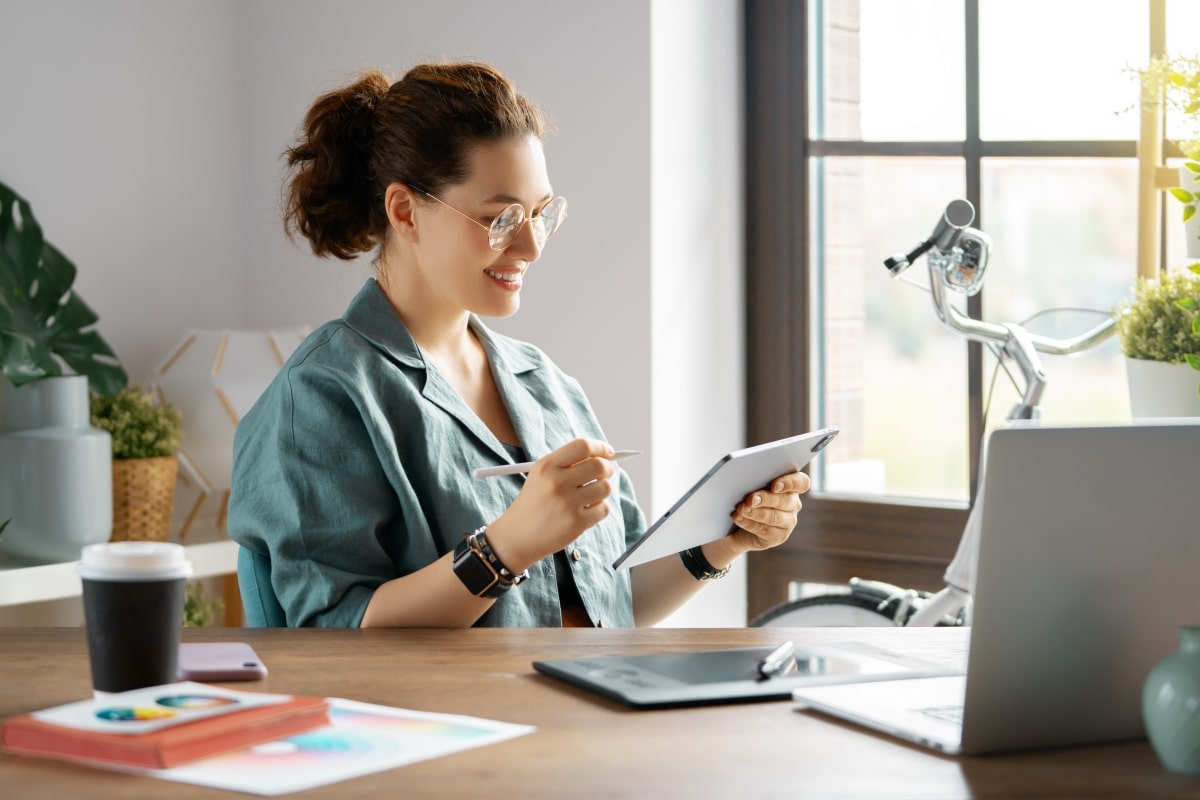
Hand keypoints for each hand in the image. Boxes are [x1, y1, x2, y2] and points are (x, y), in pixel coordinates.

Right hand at [486, 438, 617, 570]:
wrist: (518, 535)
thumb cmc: (535, 502)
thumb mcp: (541, 475)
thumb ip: (569, 462)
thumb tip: (606, 455)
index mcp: (547, 466)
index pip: (582, 445)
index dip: (600, 447)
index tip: (608, 452)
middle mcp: (556, 482)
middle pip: (599, 465)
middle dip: (608, 468)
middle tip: (605, 473)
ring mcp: (567, 503)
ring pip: (606, 487)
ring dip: (603, 490)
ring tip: (590, 496)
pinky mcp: (576, 522)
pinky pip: (604, 508)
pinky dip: (599, 509)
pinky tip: (584, 511)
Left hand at [725, 470, 810, 554]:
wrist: (739, 525)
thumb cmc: (749, 498)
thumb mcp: (753, 487)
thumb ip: (756, 481)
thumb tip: (745, 477)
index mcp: (791, 486)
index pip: (801, 482)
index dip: (790, 483)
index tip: (774, 485)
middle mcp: (793, 504)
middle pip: (785, 500)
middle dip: (766, 499)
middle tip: (750, 499)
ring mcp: (788, 522)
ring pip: (774, 517)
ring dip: (756, 513)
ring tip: (742, 509)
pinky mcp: (779, 536)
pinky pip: (765, 530)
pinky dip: (749, 523)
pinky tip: (739, 518)